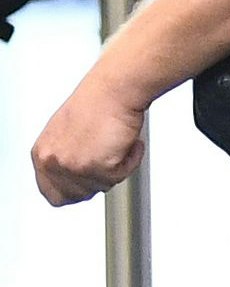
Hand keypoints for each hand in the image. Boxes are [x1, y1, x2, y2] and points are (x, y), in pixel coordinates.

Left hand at [31, 77, 148, 205]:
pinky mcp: (98, 167)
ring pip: (102, 186)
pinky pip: (121, 176)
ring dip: (115, 167)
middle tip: (105, 158)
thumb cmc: (96, 104)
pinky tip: (126, 142)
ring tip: (114, 143)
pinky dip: (130, 160)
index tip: (86, 184)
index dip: (73, 190)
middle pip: (78, 195)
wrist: (113, 91)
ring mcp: (73, 166)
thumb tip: (74, 177)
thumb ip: (63, 158)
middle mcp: (53, 162)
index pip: (51, 193)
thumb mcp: (65, 135)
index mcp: (42, 154)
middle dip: (97, 179)